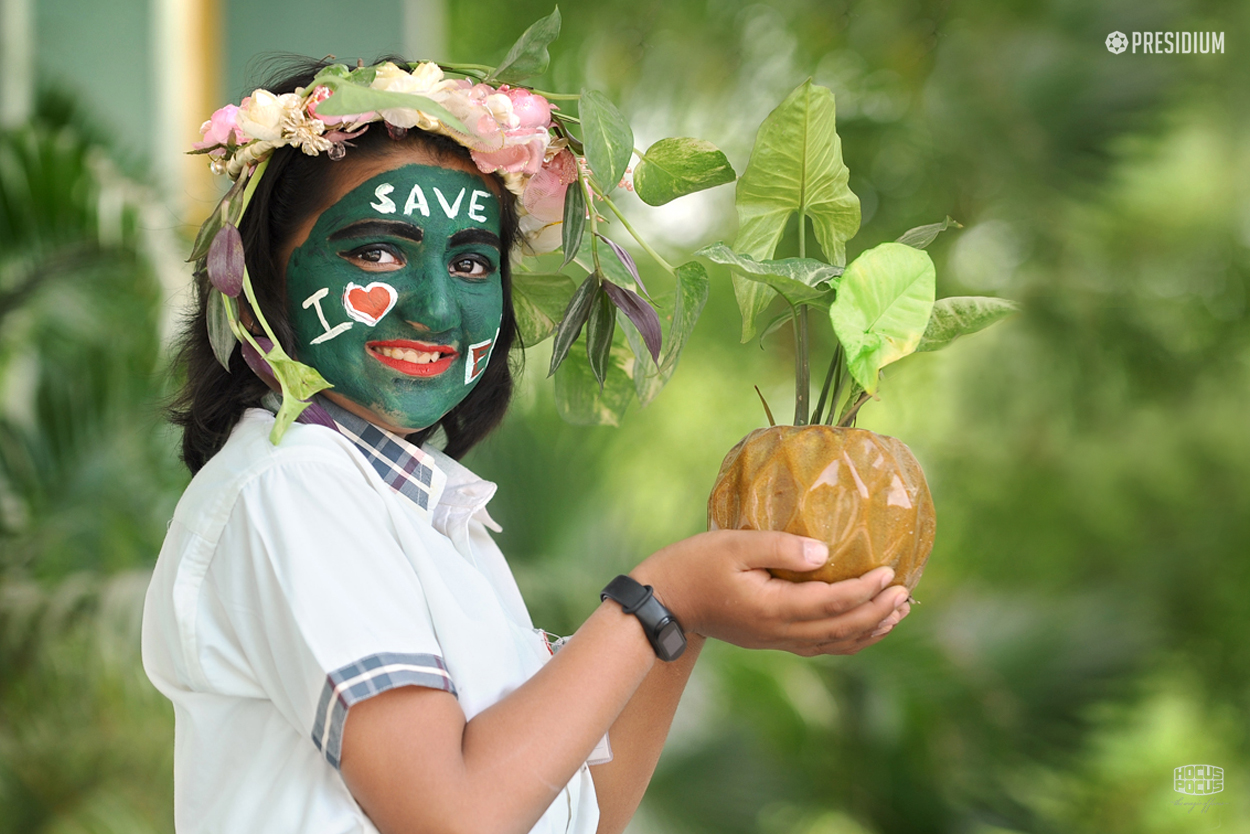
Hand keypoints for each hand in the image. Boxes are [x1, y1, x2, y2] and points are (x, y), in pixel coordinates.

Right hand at [632, 530, 910, 656]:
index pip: (830, 603)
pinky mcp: (771, 639)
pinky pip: (820, 645)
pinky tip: (864, 625)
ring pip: (834, 643)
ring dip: (869, 629)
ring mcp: (775, 640)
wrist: (663, 602)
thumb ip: (779, 547)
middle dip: (877, 612)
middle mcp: (778, 631)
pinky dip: (849, 638)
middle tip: (905, 591)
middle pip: (840, 629)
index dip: (864, 590)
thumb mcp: (732, 544)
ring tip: (898, 611)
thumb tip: (825, 553)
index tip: (889, 571)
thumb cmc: (694, 564)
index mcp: (770, 608)